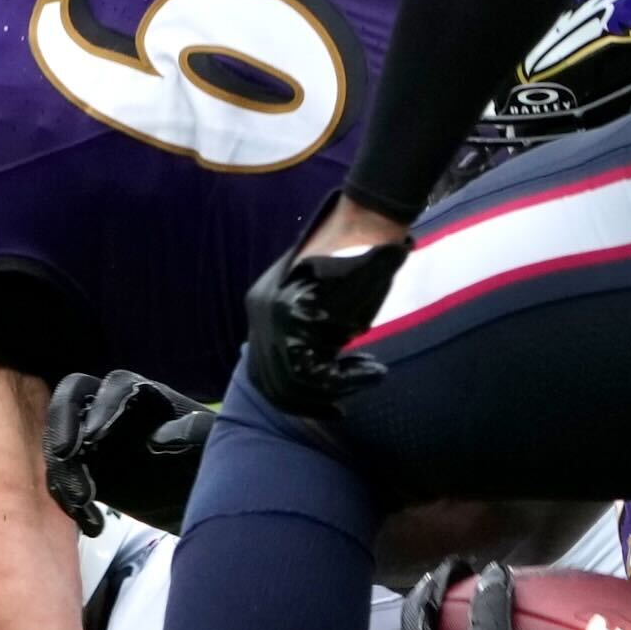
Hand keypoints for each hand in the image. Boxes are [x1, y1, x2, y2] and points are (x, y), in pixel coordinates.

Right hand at [43, 369, 219, 531]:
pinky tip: (92, 525)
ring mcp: (96, 440)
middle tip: (63, 456)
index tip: (94, 436)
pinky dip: (69, 500)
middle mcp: (114, 410)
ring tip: (84, 505)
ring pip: (63, 444)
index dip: (103, 406)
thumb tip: (170, 434)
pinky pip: (64, 478)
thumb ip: (197, 435)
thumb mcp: (211, 449)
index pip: (117, 385)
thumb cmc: (212, 462)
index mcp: (147, 396)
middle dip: (62, 427)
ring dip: (63, 472)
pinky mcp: (88, 471)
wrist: (204, 497)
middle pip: (73, 402)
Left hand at [240, 210, 410, 417]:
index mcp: (263, 306)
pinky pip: (308, 367)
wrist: (367, 221)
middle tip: (341, 408)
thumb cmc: (357, 260)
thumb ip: (315, 334)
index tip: (333, 404)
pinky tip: (370, 371)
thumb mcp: (328, 304)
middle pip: (271, 382)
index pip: (264, 371)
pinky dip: (343, 380)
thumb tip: (319, 377)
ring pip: (288, 380)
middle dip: (310, 404)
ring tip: (366, 376)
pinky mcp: (294, 310)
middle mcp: (260, 309)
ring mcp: (274, 309)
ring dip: (331, 392)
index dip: (296, 397)